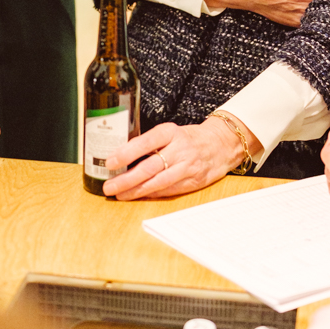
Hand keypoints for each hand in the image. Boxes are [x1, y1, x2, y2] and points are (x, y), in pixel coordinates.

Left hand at [101, 113, 260, 199]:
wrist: (221, 145)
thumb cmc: (189, 138)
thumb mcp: (170, 132)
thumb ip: (149, 142)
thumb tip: (120, 155)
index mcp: (171, 132)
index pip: (146, 142)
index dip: (127, 153)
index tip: (110, 162)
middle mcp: (180, 150)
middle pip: (150, 167)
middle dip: (126, 179)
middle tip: (109, 186)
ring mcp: (188, 167)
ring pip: (158, 183)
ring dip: (136, 191)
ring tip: (119, 194)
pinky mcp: (193, 182)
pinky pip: (168, 190)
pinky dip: (151, 194)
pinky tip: (137, 196)